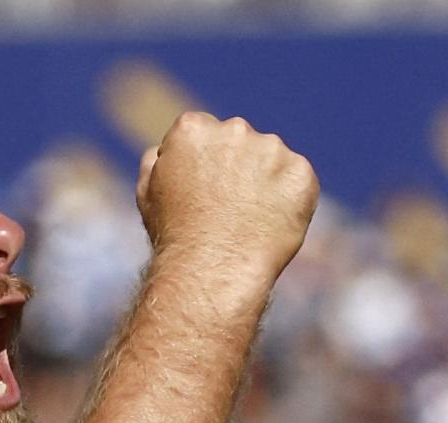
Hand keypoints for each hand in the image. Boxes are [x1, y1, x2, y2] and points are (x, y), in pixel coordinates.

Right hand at [135, 111, 319, 284]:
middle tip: (229, 210)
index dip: (205, 164)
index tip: (204, 192)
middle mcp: (234, 129)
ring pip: (272, 160)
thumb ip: (156, 160)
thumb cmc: (175, 235)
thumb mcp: (147, 192)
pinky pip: (298, 181)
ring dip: (266, 181)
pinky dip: (290, 200)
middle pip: (241, 142)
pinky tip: (271, 224)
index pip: (205, 133)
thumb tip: (164, 149)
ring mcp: (272, 150)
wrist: (212, 269)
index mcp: (193, 128)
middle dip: (238, 167)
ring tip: (249, 221)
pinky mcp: (300, 173)